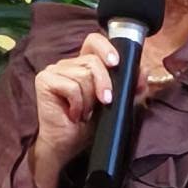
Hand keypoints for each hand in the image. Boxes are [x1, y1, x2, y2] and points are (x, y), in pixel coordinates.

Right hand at [32, 31, 155, 164]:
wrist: (67, 146)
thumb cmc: (87, 126)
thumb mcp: (115, 104)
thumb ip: (129, 87)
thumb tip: (143, 71)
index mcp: (82, 65)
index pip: (93, 41)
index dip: (105, 48)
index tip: (116, 63)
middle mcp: (67, 64)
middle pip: (93, 61)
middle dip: (104, 84)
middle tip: (104, 102)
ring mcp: (54, 71)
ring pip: (83, 75)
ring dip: (88, 99)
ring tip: (83, 112)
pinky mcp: (44, 81)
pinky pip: (71, 86)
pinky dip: (77, 103)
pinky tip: (72, 114)